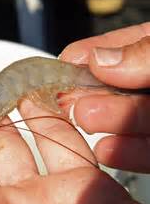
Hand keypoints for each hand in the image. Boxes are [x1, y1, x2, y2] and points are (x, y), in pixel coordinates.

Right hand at [60, 22, 149, 172]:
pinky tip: (109, 150)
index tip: (62, 68)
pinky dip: (129, 152)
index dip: (85, 58)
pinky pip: (148, 150)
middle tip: (69, 100)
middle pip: (116, 87)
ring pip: (131, 119)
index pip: (113, 50)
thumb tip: (100, 59)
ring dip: (105, 123)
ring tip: (85, 120)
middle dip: (89, 94)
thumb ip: (147, 53)